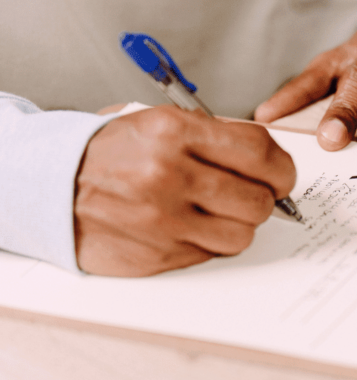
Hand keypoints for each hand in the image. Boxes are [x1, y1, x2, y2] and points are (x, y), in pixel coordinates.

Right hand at [74, 106, 296, 276]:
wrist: (51, 184)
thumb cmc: (114, 152)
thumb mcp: (159, 124)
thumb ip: (216, 138)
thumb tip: (271, 163)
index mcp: (174, 133)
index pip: (261, 153)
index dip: (282, 169)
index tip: (280, 176)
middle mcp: (168, 175)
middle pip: (259, 201)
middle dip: (264, 200)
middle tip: (250, 196)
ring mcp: (161, 220)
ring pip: (242, 235)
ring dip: (238, 226)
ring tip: (217, 212)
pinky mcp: (155, 254)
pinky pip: (210, 254)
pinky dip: (208, 243)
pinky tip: (188, 227)